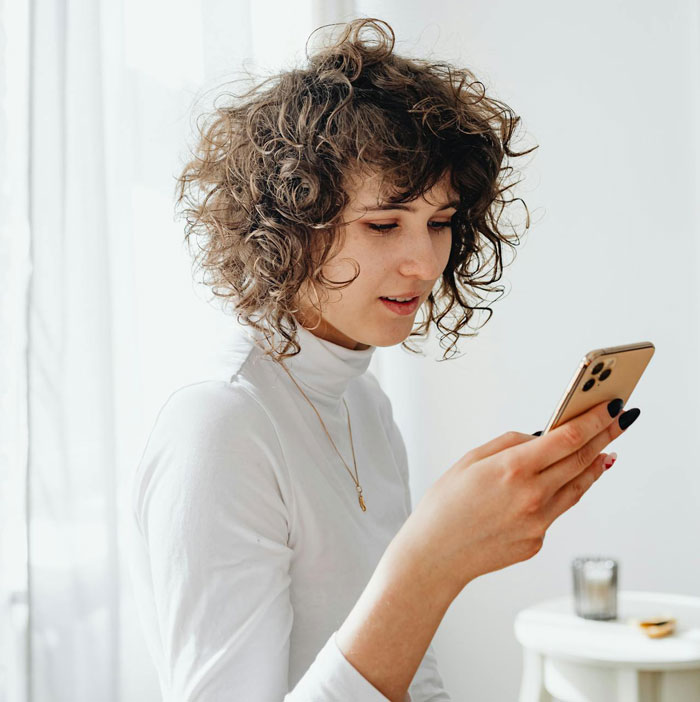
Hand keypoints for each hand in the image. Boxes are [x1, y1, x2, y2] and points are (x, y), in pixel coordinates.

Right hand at [391, 398, 639, 597]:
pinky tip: (565, 482)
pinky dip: (565, 492)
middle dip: (605, 436)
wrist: (434, 556)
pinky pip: (557, 510)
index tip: (610, 407)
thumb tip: (539, 437)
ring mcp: (539, 523)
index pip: (568, 438)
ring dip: (595, 465)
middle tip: (620, 421)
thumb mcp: (470, 461)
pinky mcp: (538, 541)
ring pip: (579, 486)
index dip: (595, 419)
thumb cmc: (444, 506)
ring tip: (606, 450)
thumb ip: (508, 444)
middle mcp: (532, 495)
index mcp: (512, 468)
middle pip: (582, 459)